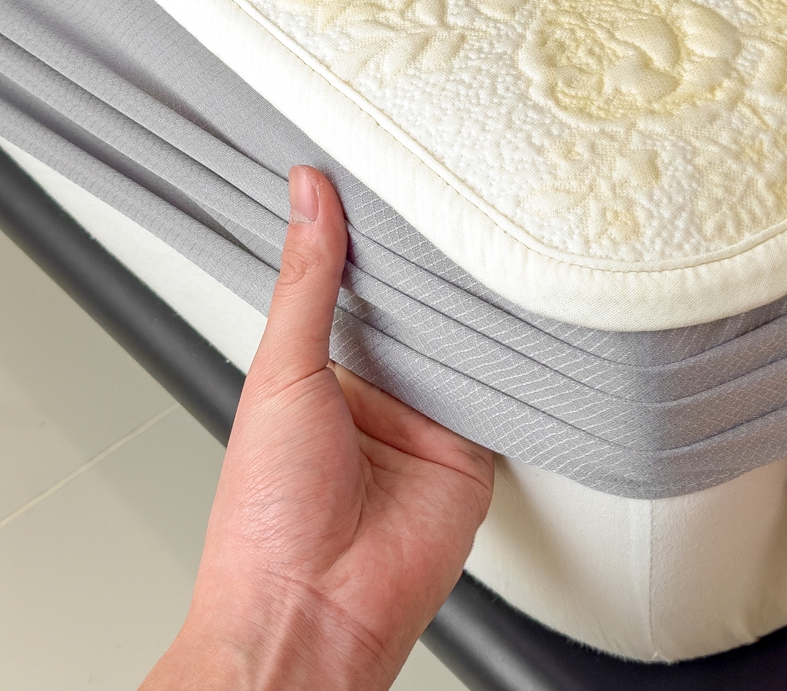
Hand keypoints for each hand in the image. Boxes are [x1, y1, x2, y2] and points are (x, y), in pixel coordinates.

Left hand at [143, 167, 493, 690]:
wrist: (310, 615)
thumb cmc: (264, 520)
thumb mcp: (279, 373)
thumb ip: (305, 283)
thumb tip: (305, 197)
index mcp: (322, 370)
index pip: (357, 282)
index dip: (371, 233)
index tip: (388, 170)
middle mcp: (379, 392)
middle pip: (418, 308)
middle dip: (433, 264)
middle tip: (456, 191)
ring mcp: (429, 421)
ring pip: (463, 342)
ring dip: (473, 306)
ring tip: (494, 235)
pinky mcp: (474, 452)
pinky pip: (503, 393)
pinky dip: (513, 361)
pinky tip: (522, 312)